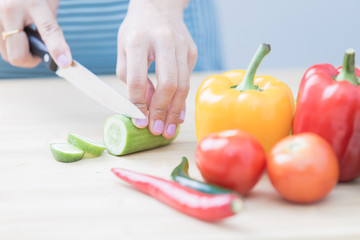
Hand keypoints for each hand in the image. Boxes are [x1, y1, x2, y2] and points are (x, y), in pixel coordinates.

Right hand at [0, 0, 71, 67]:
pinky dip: (9, 46)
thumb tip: (56, 52)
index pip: (48, 30)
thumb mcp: (48, 2)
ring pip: (6, 53)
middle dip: (31, 60)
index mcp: (33, 2)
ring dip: (19, 53)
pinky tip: (16, 34)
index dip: (57, 49)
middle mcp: (9, 9)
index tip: (64, 63)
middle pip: (18, 54)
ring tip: (27, 39)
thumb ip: (50, 26)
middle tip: (39, 53)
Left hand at [116, 0, 197, 138]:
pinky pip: (187, 80)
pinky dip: (182, 99)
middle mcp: (163, 41)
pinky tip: (177, 113)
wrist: (158, 6)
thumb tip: (145, 106)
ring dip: (176, 111)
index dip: (138, 104)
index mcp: (138, 39)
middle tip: (158, 130)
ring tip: (169, 129)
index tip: (140, 122)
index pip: (138, 79)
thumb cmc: (136, 31)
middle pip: (168, 84)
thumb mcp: (124, 50)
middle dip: (163, 112)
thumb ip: (131, 79)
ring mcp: (182, 46)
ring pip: (183, 85)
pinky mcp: (192, 51)